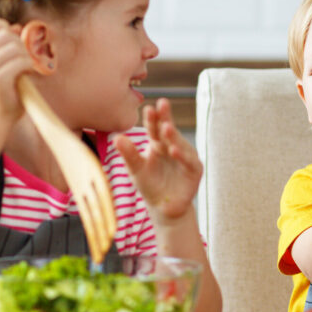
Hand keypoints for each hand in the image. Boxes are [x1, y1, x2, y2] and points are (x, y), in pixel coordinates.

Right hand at [0, 17, 35, 120]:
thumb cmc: (1, 87)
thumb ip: (5, 43)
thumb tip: (16, 26)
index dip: (3, 26)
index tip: (12, 38)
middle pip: (4, 34)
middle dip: (19, 43)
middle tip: (23, 57)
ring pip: (14, 47)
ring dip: (25, 56)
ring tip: (25, 66)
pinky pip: (20, 61)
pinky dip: (28, 66)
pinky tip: (27, 73)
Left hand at [114, 98, 201, 224]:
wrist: (164, 207)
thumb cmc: (150, 184)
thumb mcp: (136, 169)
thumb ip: (129, 154)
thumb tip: (116, 137)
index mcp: (157, 143)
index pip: (154, 128)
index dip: (152, 118)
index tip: (148, 108)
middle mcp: (173, 146)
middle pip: (169, 130)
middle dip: (166, 118)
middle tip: (162, 103)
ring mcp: (185, 157)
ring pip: (180, 143)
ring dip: (174, 136)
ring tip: (166, 128)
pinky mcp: (194, 170)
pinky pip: (189, 161)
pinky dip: (182, 156)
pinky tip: (174, 150)